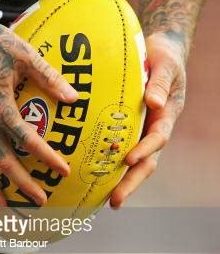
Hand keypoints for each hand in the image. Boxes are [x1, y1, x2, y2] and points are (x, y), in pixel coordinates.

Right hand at [0, 0, 77, 206]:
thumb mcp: (24, 55)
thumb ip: (48, 78)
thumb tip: (74, 97)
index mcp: (0, 106)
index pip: (27, 140)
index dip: (47, 157)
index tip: (64, 171)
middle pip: (2, 160)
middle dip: (21, 184)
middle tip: (39, 201)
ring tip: (0, 206)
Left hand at [110, 32, 186, 207]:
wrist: (158, 52)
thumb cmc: (163, 57)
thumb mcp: (165, 65)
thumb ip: (160, 82)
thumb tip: (152, 103)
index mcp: (165, 116)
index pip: (157, 138)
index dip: (144, 150)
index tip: (128, 160)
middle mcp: (153, 129)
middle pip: (145, 162)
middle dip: (131, 183)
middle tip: (115, 201)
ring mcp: (140, 132)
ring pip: (131, 163)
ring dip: (119, 182)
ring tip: (103, 201)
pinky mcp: (127, 130)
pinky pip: (116, 150)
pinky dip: (107, 165)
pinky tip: (88, 178)